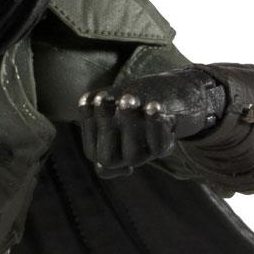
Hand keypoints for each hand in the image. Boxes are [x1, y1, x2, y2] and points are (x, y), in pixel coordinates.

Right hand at [77, 68, 225, 176]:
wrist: (166, 94)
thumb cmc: (132, 97)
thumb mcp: (108, 99)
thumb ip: (91, 103)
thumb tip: (87, 101)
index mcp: (105, 152)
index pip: (91, 151)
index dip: (89, 126)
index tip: (92, 99)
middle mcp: (122, 159)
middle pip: (108, 158)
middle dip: (105, 128)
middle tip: (103, 99)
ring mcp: (144, 157)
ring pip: (132, 155)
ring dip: (129, 125)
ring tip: (127, 98)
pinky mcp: (164, 148)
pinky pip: (158, 145)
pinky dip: (155, 126)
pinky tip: (153, 105)